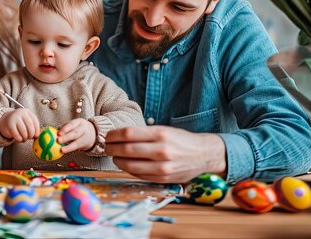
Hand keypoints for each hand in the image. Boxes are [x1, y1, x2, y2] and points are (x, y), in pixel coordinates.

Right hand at [0, 108, 39, 141]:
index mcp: (27, 112)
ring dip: (25, 138)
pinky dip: (19, 139)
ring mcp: (15, 118)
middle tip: (29, 138)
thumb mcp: (26, 121)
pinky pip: (17, 135)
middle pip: (30, 125)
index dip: (37, 130)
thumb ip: (33, 127)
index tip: (36, 136)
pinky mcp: (10, 125)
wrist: (5, 120)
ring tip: (24, 139)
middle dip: (31, 134)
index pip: (35, 121)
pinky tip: (19, 140)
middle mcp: (21, 113)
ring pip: (24, 131)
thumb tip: (36, 136)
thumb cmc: (19, 122)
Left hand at [58, 118, 96, 152]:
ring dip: (68, 147)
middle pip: (75, 133)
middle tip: (58, 140)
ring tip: (61, 150)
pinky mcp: (85, 144)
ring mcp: (85, 137)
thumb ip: (64, 128)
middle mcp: (83, 129)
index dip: (65, 129)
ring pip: (77, 143)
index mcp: (79, 122)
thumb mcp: (74, 124)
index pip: (72, 124)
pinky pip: (77, 147)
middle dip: (66, 137)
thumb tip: (51, 131)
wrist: (93, 133)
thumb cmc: (77, 128)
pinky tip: (64, 152)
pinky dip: (70, 150)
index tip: (58, 133)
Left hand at [105, 126, 226, 182]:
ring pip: (130, 165)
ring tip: (114, 156)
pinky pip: (138, 175)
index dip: (113, 135)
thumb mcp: (164, 130)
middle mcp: (161, 150)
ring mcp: (162, 167)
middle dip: (111, 148)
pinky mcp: (162, 179)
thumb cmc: (180, 140)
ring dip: (117, 160)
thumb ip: (143, 134)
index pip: (128, 133)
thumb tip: (117, 137)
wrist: (203, 155)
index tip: (108, 135)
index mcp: (161, 134)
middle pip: (126, 149)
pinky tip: (125, 164)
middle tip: (107, 146)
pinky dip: (128, 170)